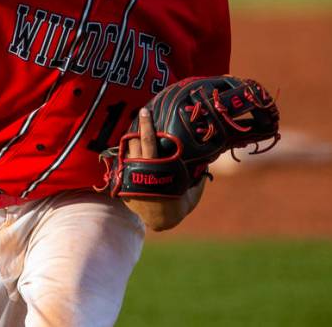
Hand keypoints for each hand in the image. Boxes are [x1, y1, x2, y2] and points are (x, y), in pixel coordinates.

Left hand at [122, 107, 205, 230]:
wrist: (161, 220)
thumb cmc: (178, 202)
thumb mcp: (191, 188)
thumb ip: (196, 172)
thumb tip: (207, 157)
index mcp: (157, 168)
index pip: (149, 142)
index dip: (147, 126)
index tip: (146, 112)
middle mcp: (140, 169)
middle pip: (135, 142)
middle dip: (139, 126)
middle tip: (143, 112)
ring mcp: (129, 175)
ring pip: (128, 150)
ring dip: (133, 138)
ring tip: (139, 126)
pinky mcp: (124, 180)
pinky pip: (123, 160)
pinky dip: (129, 152)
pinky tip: (134, 143)